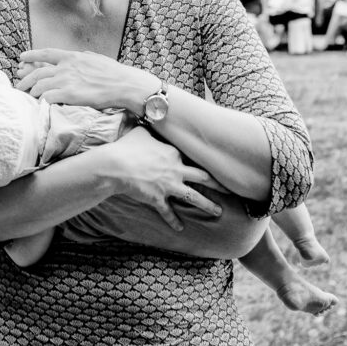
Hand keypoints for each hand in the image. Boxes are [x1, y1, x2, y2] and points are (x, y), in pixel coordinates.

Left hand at [16, 48, 155, 111]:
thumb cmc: (115, 74)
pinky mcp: (69, 95)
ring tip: (27, 98)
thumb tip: (82, 55)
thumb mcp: (98, 59)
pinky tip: (39, 106)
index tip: (21, 57)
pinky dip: (41, 102)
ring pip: (40, 86)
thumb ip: (85, 58)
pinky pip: (47, 98)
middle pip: (38, 72)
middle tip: (18, 85)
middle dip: (25, 80)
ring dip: (31, 93)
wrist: (124, 84)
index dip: (32, 55)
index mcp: (74, 57)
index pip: (47, 54)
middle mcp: (67, 67)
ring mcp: (67, 81)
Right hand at [98, 127, 223, 231]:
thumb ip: (149, 129)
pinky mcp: (158, 199)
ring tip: (219, 211)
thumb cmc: (127, 146)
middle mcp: (176, 170)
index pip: (193, 158)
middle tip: (230, 189)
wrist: (116, 165)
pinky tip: (180, 228)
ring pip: (194, 197)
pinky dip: (174, 221)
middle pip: (202, 177)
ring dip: (208, 205)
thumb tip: (147, 117)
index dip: (204, 161)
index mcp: (174, 153)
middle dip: (218, 184)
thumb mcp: (141, 132)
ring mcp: (168, 186)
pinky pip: (168, 212)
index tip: (215, 165)